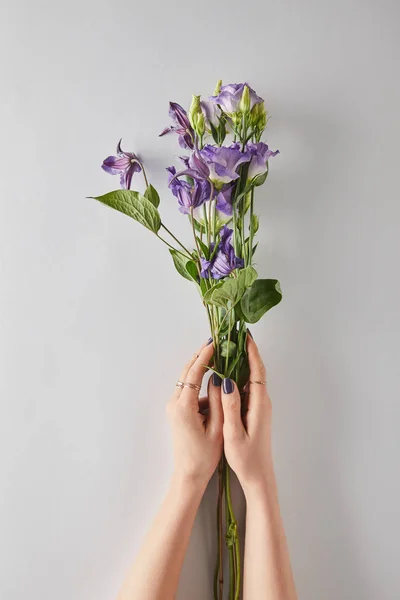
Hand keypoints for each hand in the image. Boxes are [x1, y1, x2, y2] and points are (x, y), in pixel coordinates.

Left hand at [167, 340, 222, 489]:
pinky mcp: (176, 411)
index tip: (214, 342)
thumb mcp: (217, 428)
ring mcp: (173, 407)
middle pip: (187, 372)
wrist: (188, 474)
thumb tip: (221, 378)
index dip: (204, 356)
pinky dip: (199, 382)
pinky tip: (214, 379)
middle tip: (215, 341)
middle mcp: (174, 403)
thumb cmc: (204, 456)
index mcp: (183, 407)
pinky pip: (188, 390)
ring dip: (200, 367)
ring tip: (217, 355)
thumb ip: (219, 401)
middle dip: (201, 355)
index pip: (193, 373)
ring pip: (187, 380)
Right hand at [220, 335, 272, 493]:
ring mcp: (259, 406)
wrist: (259, 477)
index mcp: (259, 404)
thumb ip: (231, 407)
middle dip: (245, 351)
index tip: (244, 334)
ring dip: (240, 362)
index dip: (251, 351)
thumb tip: (227, 380)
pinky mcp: (255, 412)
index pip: (257, 371)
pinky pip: (247, 388)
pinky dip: (239, 376)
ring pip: (250, 378)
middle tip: (232, 334)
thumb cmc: (246, 459)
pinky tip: (227, 373)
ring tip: (227, 348)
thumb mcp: (234, 433)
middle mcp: (262, 402)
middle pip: (254, 370)